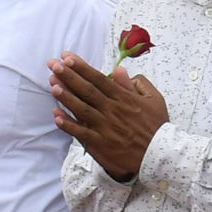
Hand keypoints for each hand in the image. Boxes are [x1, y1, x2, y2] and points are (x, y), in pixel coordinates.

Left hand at [50, 53, 169, 180]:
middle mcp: (112, 110)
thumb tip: (119, 71)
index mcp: (124, 98)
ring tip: (52, 84)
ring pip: (82, 109)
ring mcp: (105, 127)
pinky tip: (56, 115)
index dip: (82, 67)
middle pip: (87, 90)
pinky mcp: (101, 144)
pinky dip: (68, 125)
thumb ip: (136, 83)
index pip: (99, 79)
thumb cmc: (156, 125)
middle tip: (53, 65)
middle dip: (69, 76)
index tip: (68, 57)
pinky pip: (81, 133)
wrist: (159, 154)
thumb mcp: (154, 99)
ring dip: (66, 96)